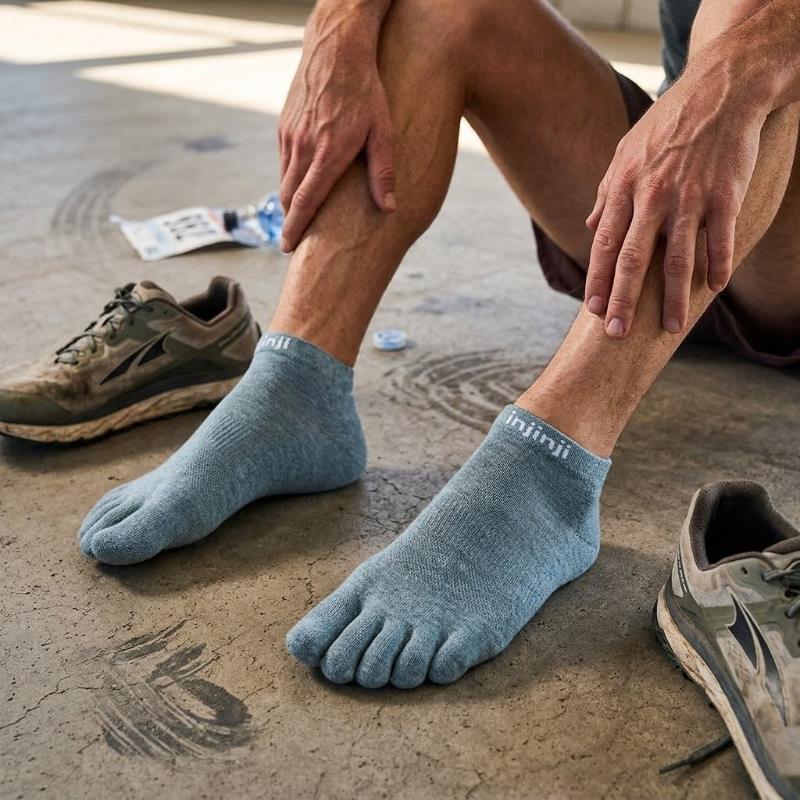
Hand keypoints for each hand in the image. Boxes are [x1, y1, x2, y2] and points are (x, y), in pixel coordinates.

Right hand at [278, 13, 394, 251]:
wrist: (335, 49)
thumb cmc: (366, 91)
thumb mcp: (382, 132)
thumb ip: (383, 173)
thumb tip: (390, 208)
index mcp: (327, 155)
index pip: (305, 203)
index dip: (295, 229)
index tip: (289, 248)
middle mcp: (302, 148)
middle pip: (289, 198)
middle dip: (290, 223)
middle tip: (294, 244)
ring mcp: (289, 137)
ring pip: (285, 181)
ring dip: (291, 203)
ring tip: (299, 220)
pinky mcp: (284, 127)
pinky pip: (284, 162)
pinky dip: (290, 179)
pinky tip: (302, 185)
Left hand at [584, 52, 767, 337]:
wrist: (722, 87)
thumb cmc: (668, 123)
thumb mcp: (626, 152)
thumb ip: (608, 192)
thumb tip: (590, 223)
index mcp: (624, 187)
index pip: (604, 244)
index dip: (598, 279)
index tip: (593, 310)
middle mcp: (653, 196)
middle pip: (632, 259)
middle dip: (623, 300)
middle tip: (617, 334)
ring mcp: (690, 197)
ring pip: (677, 259)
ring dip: (673, 298)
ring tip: (671, 327)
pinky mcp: (725, 194)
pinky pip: (721, 239)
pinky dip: (718, 266)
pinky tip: (714, 289)